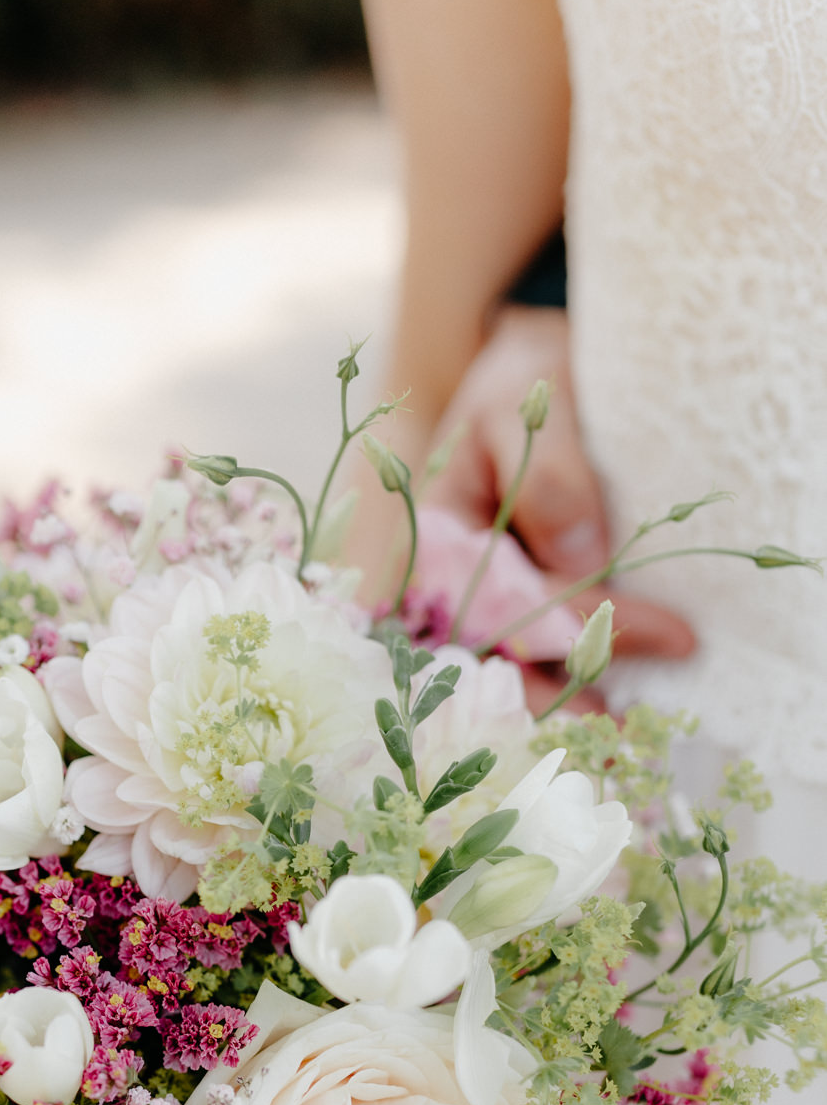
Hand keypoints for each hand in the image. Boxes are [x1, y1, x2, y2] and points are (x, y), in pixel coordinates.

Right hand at [426, 306, 695, 704]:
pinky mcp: (500, 602)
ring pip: (505, 668)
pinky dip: (559, 678)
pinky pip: (522, 652)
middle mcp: (441, 583)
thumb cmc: (516, 383)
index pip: (507, 602)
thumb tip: (582, 555)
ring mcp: (469, 599)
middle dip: (559, 697)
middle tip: (624, 729)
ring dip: (560, 702)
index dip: (581, 629)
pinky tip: (599, 702)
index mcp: (433, 537)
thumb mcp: (525, 409)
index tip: (671, 634)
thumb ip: (549, 478)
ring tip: (618, 733)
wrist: (519, 370)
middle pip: (496, 658)